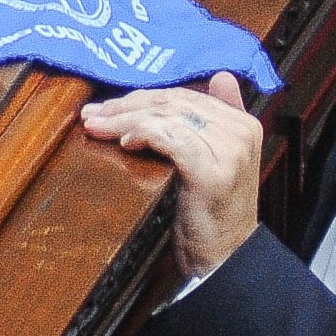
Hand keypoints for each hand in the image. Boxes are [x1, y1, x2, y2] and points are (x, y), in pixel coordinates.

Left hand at [79, 72, 262, 279]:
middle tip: (92, 114)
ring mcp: (229, 150)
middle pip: (173, 103)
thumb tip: (220, 76)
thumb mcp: (216, 160)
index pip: (184, 95)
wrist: (225, 259)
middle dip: (126, 106)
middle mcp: (241, 131)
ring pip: (167, 117)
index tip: (107, 106)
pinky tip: (124, 143)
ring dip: (124, 119)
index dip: (142, 97)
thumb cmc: (211, 215)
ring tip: (96, 127)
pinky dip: (143, 135)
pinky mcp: (212, 171)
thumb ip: (216, 120)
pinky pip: (170, 139)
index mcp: (243, 123)